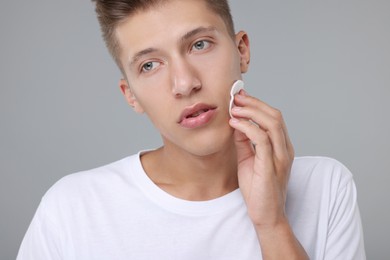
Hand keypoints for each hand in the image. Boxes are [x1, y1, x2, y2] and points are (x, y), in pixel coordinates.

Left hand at [229, 89, 293, 228]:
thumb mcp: (248, 159)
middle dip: (254, 103)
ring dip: (252, 111)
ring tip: (235, 107)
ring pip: (272, 123)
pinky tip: (235, 124)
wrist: (266, 216)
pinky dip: (247, 127)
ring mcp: (280, 158)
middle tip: (236, 97)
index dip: (257, 104)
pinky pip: (262, 139)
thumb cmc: (258, 189)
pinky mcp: (271, 166)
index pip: (273, 118)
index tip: (240, 97)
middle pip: (275, 116)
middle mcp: (285, 150)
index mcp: (282, 147)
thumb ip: (244, 141)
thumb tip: (236, 123)